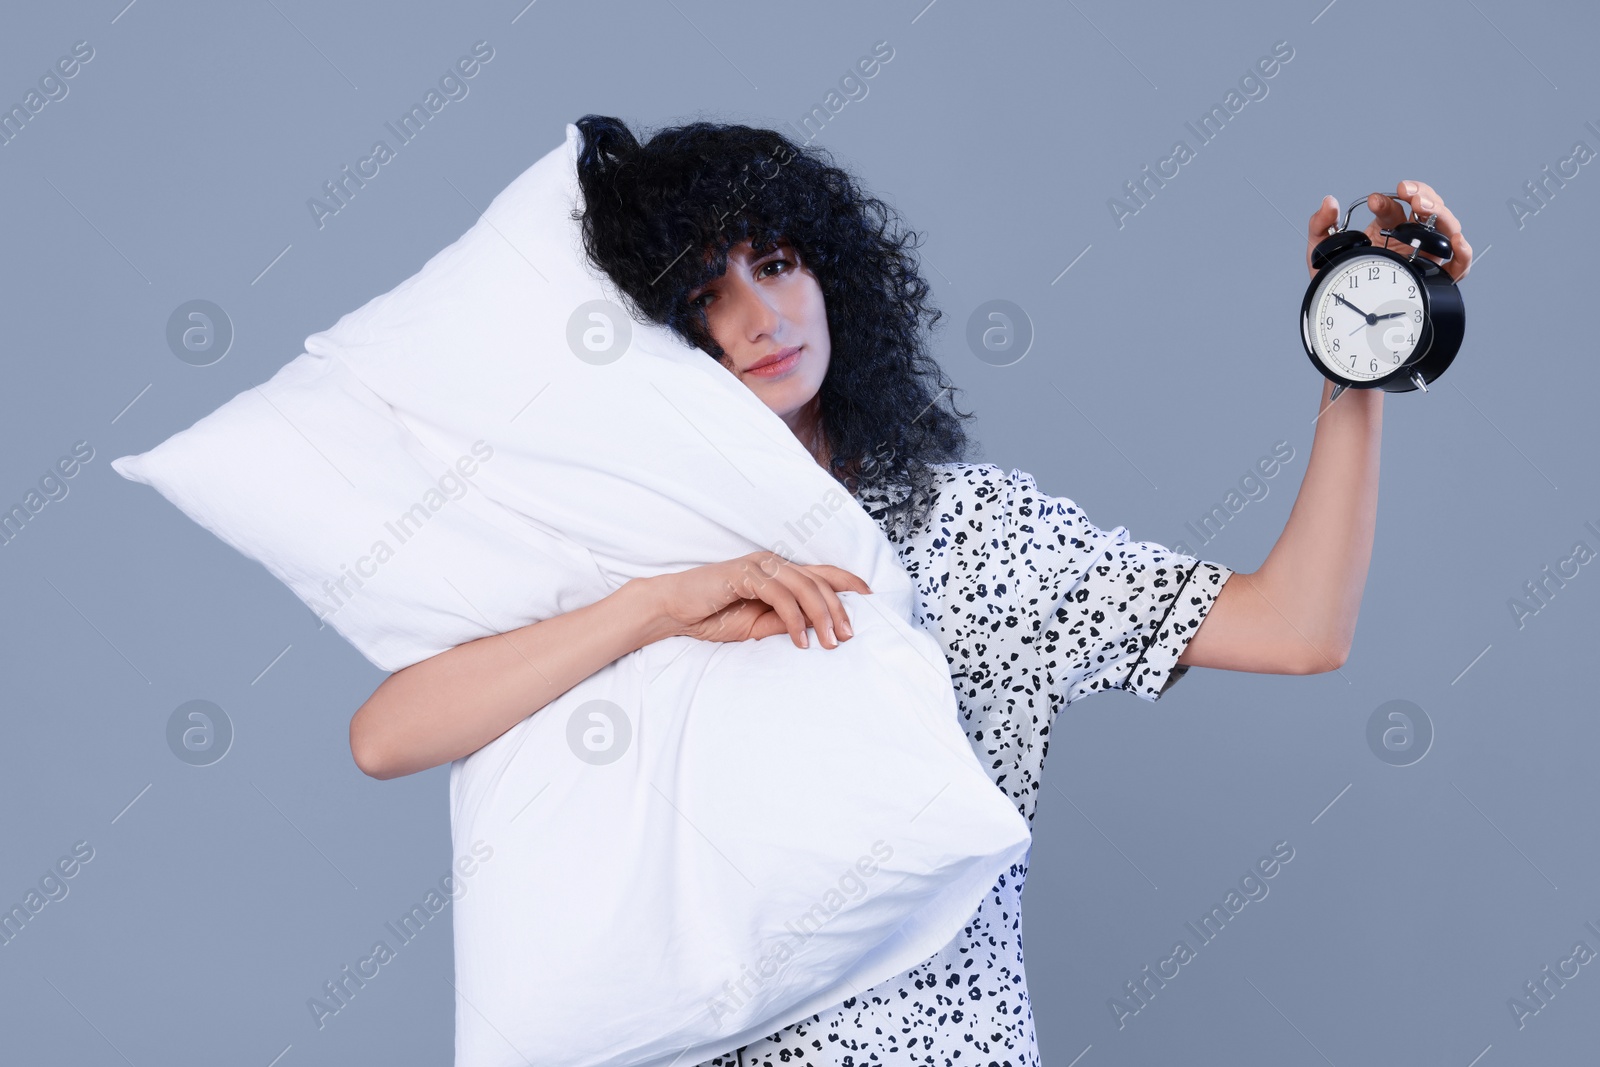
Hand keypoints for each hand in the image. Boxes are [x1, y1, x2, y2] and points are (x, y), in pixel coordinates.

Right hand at [640, 551, 870, 649]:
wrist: (674, 610)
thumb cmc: (712, 616)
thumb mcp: (757, 627)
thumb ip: (785, 623)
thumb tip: (817, 630)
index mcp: (778, 573)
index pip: (822, 573)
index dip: (849, 582)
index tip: (871, 599)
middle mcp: (773, 564)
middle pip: (819, 581)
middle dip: (839, 609)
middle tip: (849, 636)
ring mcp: (759, 566)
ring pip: (805, 586)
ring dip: (822, 616)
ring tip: (831, 642)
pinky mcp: (745, 575)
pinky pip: (780, 596)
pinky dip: (795, 619)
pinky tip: (801, 640)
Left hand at [1306, 180, 1473, 282]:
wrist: (1340, 317)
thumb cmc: (1334, 283)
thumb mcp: (1319, 253)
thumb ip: (1319, 225)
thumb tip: (1329, 202)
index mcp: (1386, 230)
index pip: (1395, 207)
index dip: (1388, 200)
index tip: (1373, 201)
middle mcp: (1409, 240)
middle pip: (1428, 209)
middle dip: (1423, 195)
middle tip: (1410, 194)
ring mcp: (1424, 257)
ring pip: (1445, 229)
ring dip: (1441, 213)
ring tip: (1425, 206)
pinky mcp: (1434, 280)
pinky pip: (1457, 265)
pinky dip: (1463, 253)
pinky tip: (1456, 242)